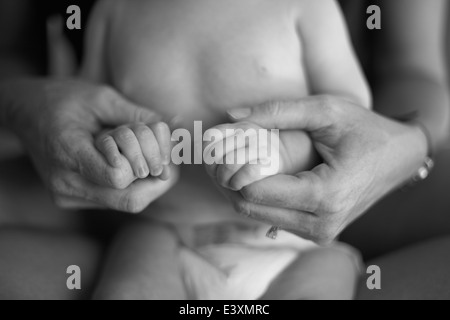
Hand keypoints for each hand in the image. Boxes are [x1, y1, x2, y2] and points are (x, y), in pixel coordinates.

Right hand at [4, 78, 177, 211]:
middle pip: (130, 200)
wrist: (25, 112)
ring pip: (126, 203)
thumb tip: (176, 125)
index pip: (119, 176)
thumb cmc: (62, 98)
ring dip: (145, 182)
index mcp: (68, 152)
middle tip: (164, 158)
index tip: (151, 143)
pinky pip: (114, 200)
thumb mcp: (102, 97)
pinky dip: (130, 184)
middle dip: (156, 180)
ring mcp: (68, 195)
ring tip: (140, 156)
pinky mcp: (72, 199)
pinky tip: (126, 163)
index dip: (144, 162)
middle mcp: (66, 184)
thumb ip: (139, 116)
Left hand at [221, 96, 427, 243]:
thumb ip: (276, 112)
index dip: (234, 168)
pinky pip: (273, 218)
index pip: (255, 191)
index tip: (225, 145)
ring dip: (243, 190)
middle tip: (224, 152)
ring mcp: (319, 233)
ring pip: (257, 215)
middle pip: (250, 207)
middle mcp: (321, 224)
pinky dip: (260, 198)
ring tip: (241, 160)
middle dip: (232, 179)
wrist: (400, 158)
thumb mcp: (324, 111)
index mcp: (325, 196)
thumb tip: (230, 116)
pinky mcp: (316, 233)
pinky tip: (259, 174)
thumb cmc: (365, 130)